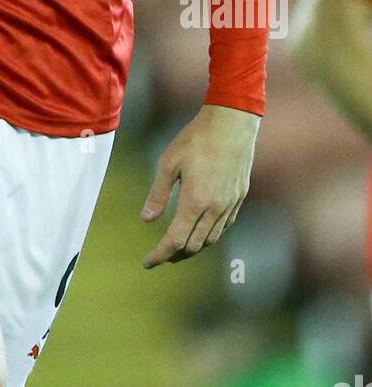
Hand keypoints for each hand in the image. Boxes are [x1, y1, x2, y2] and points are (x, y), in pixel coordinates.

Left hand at [140, 104, 259, 268]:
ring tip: (179, 246)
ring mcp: (230, 203)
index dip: (160, 255)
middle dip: (176, 254)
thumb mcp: (169, 162)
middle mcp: (215, 208)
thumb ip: (158, 194)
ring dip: (194, 247)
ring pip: (211, 238)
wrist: (232, 123)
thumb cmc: (196, 139)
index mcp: (195, 201)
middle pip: (194, 245)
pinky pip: (224, 226)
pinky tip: (201, 228)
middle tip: (161, 255)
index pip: (176, 240)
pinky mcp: (239, 196)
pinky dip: (210, 234)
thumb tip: (146, 220)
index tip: (148, 263)